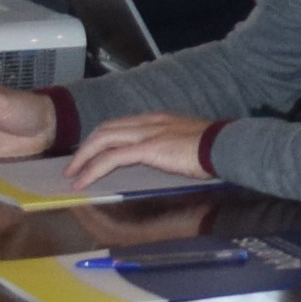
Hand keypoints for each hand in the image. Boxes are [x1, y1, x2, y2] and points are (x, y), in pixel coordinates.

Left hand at [65, 112, 217, 190]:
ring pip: (102, 140)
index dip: (101, 138)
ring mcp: (147, 133)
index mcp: (158, 119)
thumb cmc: (214, 147)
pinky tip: (84, 182)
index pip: (120, 125)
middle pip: (105, 129)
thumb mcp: (187, 141)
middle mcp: (148, 121)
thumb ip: (170, 145)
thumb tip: (164, 157)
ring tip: (73, 175)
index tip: (92, 154)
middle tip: (74, 167)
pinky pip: (111, 158)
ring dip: (83, 158)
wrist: (226, 145)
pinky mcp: (147, 148)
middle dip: (85, 148)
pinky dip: (93, 170)